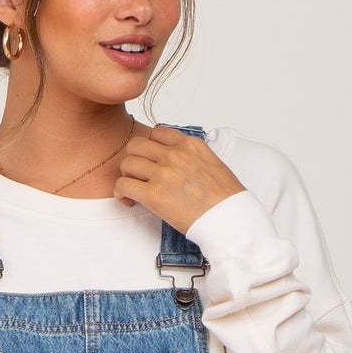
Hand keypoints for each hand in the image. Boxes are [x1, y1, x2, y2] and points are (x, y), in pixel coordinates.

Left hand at [113, 123, 245, 234]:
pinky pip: (123, 185)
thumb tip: (180, 163)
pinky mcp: (154, 195)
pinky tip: (129, 200)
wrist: (230, 219)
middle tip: (139, 176)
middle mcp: (175, 155)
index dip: (150, 147)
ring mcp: (163, 173)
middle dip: (134, 160)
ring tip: (134, 190)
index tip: (152, 162)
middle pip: (136, 145)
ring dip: (126, 176)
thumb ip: (192, 158)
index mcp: (190, 145)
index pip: (157, 133)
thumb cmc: (225, 199)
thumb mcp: (212, 165)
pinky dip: (121, 193)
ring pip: (127, 163)